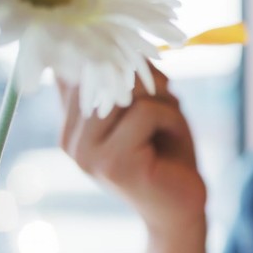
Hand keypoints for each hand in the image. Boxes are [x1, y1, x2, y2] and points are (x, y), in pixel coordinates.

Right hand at [58, 63, 206, 238]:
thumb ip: (128, 80)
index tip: (142, 64)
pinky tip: (175, 135)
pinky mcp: (113, 164)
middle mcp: (70, 139)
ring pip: (125, 91)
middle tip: (167, 97)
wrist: (182, 209)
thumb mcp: (148, 107)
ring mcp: (87, 153)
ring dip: (160, 97)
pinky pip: (145, 112)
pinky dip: (170, 116)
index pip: (78, 69)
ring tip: (171, 119)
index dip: (113, 56)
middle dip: (144, 77)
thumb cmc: (168, 154)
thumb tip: (116, 42)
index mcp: (72, 124)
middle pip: (101, 74)